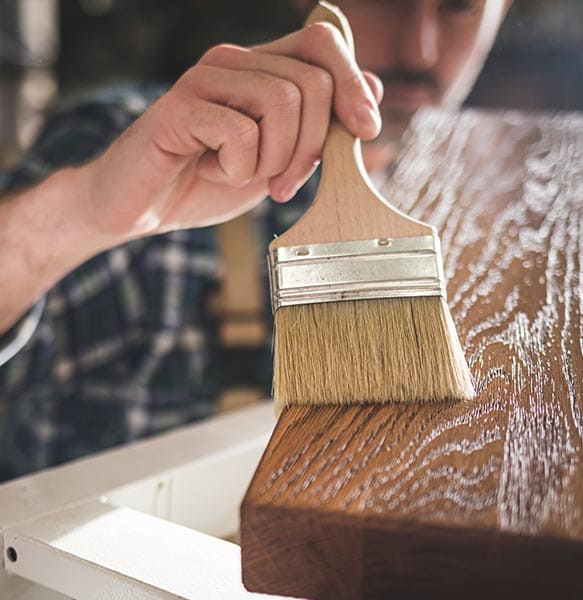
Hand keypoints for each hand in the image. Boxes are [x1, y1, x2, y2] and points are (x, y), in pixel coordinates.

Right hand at [82, 23, 382, 238]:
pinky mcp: (179, 107)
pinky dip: (237, 170)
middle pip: (311, 82)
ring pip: (282, 104)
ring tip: (243, 175)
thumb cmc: (209, 180)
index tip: (366, 129)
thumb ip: (319, 124)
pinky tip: (212, 170)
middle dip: (310, 148)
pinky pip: (240, 134)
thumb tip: (371, 89)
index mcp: (260, 69)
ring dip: (273, 161)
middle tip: (284, 184)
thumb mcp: (278, 158)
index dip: (354, 83)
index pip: (322, 44)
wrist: (144, 206)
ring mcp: (205, 79)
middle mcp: (234, 62)